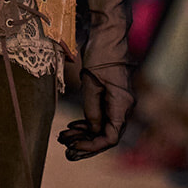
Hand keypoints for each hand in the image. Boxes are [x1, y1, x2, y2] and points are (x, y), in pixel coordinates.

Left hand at [57, 22, 133, 158]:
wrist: (108, 36)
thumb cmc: (100, 56)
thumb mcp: (91, 84)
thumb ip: (92, 110)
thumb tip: (91, 130)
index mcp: (122, 104)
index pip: (110, 137)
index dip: (92, 146)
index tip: (73, 146)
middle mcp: (124, 107)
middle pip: (107, 137)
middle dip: (86, 145)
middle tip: (66, 151)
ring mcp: (118, 103)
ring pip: (103, 129)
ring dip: (83, 136)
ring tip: (63, 138)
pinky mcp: (111, 98)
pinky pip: (101, 118)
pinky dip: (86, 125)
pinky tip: (72, 127)